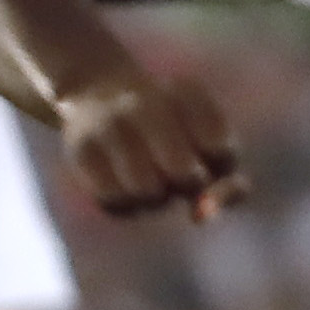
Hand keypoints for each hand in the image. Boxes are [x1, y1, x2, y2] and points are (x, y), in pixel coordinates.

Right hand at [58, 70, 246, 221]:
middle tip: (175, 169)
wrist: (100, 95)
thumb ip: (228, 188)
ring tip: (149, 177)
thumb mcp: (214, 152)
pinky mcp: (80, 151)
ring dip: (156, 197)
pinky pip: (115, 203)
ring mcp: (108, 126)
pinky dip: (127, 204)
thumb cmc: (176, 134)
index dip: (219, 162)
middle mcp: (143, 104)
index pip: (219, 148)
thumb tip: (199, 216)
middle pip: (185, 175)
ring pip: (147, 193)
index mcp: (183, 93)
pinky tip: (125, 184)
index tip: (208, 151)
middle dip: (188, 182)